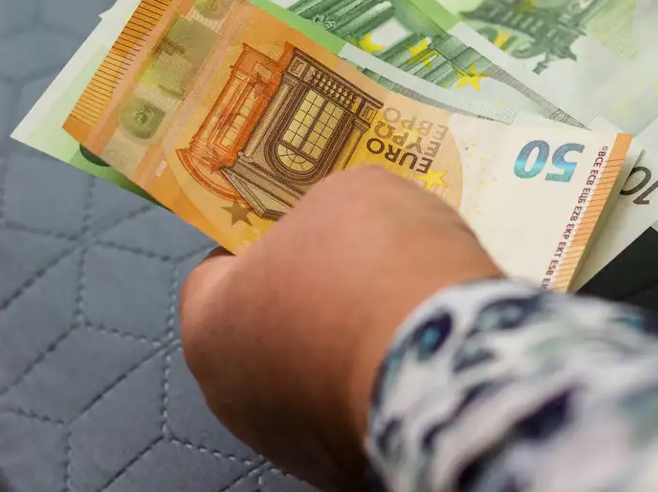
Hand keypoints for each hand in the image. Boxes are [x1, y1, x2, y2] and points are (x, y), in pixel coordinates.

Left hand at [179, 168, 501, 490]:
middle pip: (263, 327)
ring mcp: (285, 437)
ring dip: (344, 345)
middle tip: (360, 263)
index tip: (301, 224)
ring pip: (309, 375)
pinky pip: (354, 407)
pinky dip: (377, 382)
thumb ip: (329, 208)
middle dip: (308, 295)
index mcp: (209, 320)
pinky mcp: (341, 466)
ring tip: (400, 309)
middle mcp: (230, 392)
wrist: (447, 358)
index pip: (215, 272)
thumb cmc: (380, 269)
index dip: (261, 240)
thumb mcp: (355, 193)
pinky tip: (417, 351)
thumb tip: (341, 221)